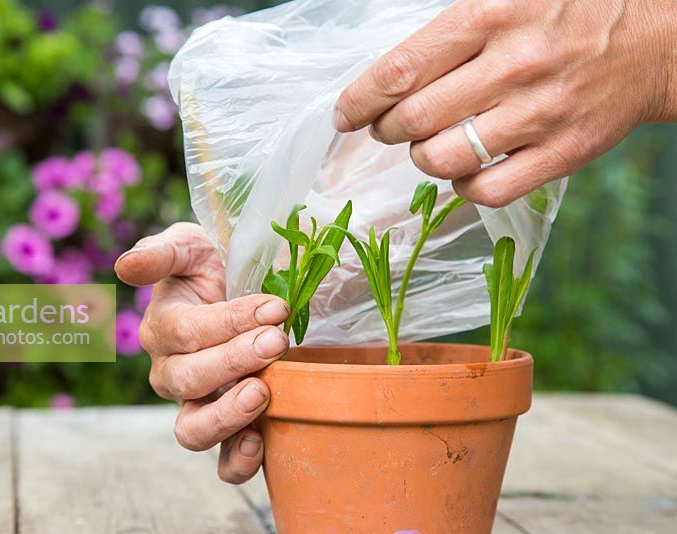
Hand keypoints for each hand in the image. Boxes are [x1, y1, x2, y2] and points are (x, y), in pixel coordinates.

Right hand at [115, 223, 288, 483]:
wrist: (249, 294)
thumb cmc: (217, 268)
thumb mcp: (191, 247)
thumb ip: (160, 254)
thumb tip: (124, 268)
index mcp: (163, 327)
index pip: (186, 331)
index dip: (229, 321)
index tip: (274, 306)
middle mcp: (172, 372)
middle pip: (188, 379)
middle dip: (234, 360)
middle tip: (276, 341)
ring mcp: (197, 406)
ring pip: (192, 429)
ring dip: (227, 415)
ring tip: (261, 393)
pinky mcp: (228, 432)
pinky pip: (223, 463)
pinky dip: (238, 461)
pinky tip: (260, 441)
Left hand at [335, 0, 676, 206]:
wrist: (654, 41)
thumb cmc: (568, 14)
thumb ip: (449, 30)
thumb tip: (388, 75)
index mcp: (493, 13)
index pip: (401, 69)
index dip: (361, 99)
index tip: (346, 113)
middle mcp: (516, 64)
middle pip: (415, 120)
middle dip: (386, 131)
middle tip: (387, 128)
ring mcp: (542, 113)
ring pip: (445, 160)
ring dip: (421, 159)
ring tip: (427, 146)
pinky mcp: (565, 153)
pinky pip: (488, 190)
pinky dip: (462, 188)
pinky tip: (464, 171)